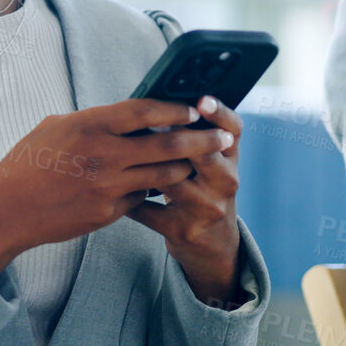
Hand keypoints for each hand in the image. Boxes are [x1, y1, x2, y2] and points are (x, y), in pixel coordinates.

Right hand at [0, 97, 232, 279]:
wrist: (6, 211)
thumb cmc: (27, 163)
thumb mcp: (56, 127)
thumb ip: (94, 121)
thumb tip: (126, 116)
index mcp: (89, 125)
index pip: (144, 110)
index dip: (175, 108)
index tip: (195, 107)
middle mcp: (103, 155)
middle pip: (166, 145)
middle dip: (201, 141)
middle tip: (222, 138)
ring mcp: (107, 187)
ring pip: (163, 176)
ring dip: (185, 168)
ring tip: (200, 162)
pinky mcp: (108, 212)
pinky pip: (142, 197)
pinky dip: (154, 188)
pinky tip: (162, 184)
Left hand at [128, 96, 244, 306]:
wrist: (213, 245)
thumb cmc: (203, 191)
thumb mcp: (210, 166)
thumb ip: (193, 139)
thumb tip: (160, 101)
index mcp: (230, 159)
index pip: (233, 130)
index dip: (219, 113)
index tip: (202, 100)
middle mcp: (224, 182)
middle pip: (204, 154)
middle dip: (176, 137)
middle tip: (150, 122)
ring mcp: (205, 208)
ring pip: (172, 179)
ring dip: (144, 165)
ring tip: (120, 153)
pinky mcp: (182, 230)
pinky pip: (147, 209)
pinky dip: (127, 199)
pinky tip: (112, 190)